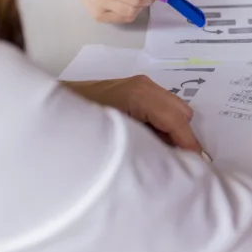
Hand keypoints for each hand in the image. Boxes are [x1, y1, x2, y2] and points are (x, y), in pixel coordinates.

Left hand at [64, 76, 203, 152]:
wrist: (51, 109)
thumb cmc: (79, 127)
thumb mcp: (116, 139)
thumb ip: (148, 146)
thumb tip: (172, 160)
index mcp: (139, 95)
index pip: (176, 120)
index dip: (189, 144)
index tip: (199, 166)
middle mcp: (144, 86)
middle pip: (181, 112)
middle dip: (183, 137)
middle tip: (179, 162)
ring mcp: (141, 85)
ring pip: (174, 108)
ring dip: (174, 130)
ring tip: (163, 153)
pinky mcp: (137, 89)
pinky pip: (163, 106)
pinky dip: (164, 123)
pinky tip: (152, 139)